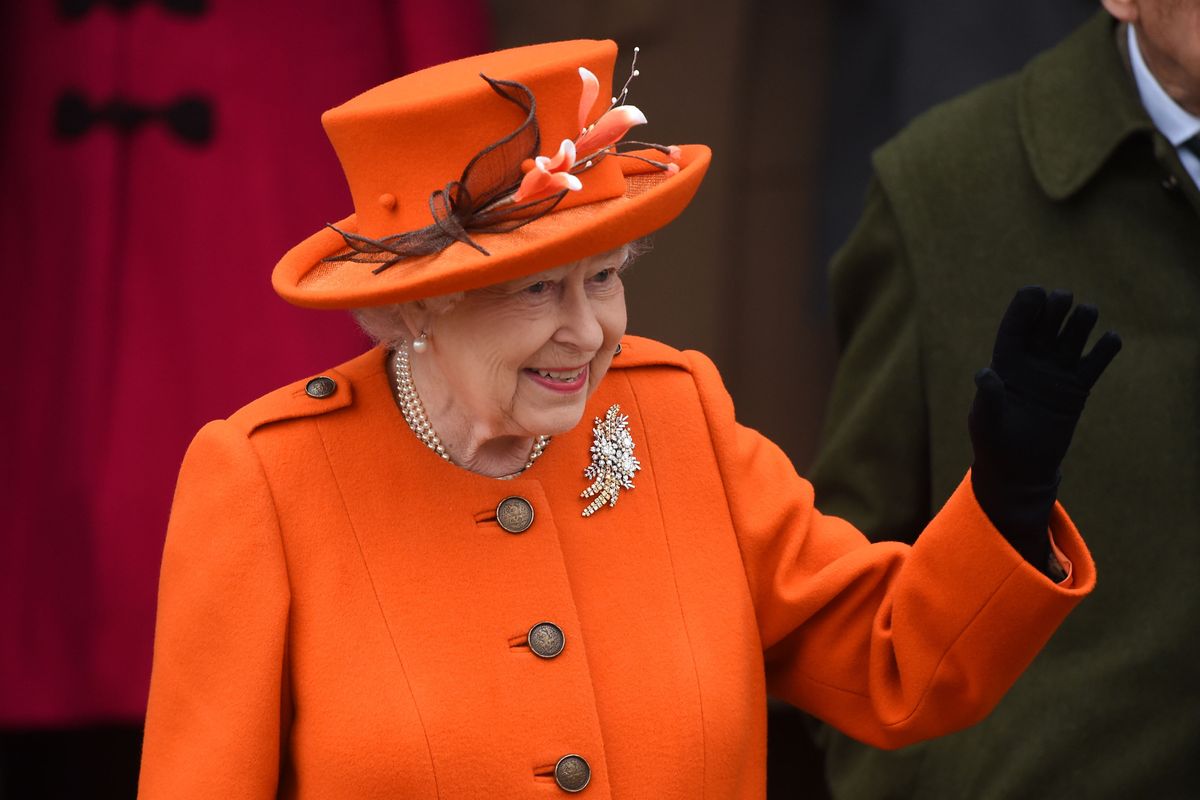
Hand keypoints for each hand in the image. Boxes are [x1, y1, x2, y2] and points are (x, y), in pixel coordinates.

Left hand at [968, 287, 1120, 570]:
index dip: (1024, 309)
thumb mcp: (987, 421)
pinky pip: (1092, 366)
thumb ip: (988, 397)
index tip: (1035, 291)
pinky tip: (1112, 338)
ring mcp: (1055, 374)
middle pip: (1044, 328)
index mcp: (1005, 363)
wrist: (1018, 469)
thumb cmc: (994, 444)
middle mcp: (1031, 363)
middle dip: (1053, 310)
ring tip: (1088, 310)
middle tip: (1062, 296)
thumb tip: (985, 374)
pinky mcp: (1076, 391)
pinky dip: (1103, 352)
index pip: (1015, 329)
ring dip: (1079, 324)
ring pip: (1070, 341)